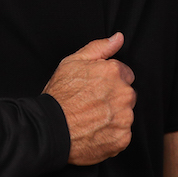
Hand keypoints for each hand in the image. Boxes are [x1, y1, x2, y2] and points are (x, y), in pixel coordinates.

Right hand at [43, 32, 135, 165]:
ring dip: (113, 116)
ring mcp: (125, 117)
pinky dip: (111, 133)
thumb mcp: (72, 62)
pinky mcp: (123, 138)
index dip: (108, 79)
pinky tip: (94, 130)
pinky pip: (122, 133)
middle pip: (126, 94)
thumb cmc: (59, 95)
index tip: (95, 87)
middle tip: (91, 103)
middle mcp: (123, 94)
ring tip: (91, 118)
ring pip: (125, 114)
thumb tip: (118, 38)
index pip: (124, 73)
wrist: (51, 128)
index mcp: (113, 72)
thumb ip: (99, 48)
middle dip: (113, 97)